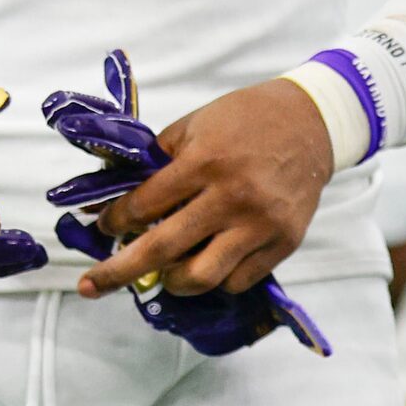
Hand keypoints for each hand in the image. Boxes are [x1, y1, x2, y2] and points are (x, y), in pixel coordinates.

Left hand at [43, 51, 331, 357]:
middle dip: (118, 272)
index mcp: (206, 161)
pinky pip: (238, 280)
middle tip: (91, 285)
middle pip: (162, 250)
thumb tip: (107, 200)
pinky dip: (216, 279)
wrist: (314, 121)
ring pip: (202, 277)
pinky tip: (208, 261)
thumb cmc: (247, 119)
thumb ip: (155, 163)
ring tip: (164, 273)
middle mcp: (232, 196)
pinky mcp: (284, 241)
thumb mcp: (196, 126)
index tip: (103, 228)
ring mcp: (260, 223)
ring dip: (171, 281)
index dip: (114, 221)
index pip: (144, 205)